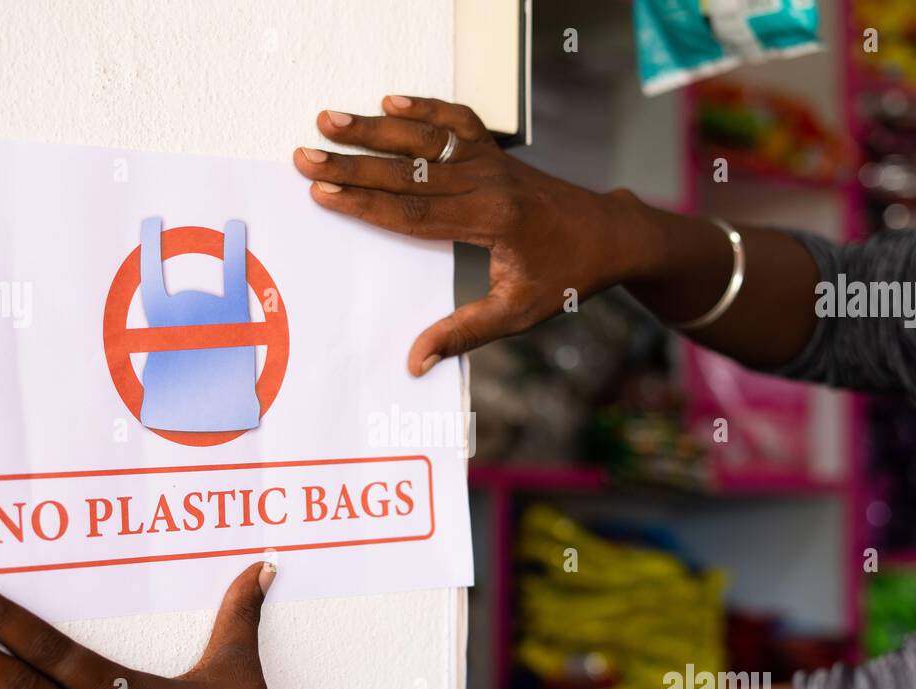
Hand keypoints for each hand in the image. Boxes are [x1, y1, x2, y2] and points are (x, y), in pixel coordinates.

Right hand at [293, 96, 663, 374]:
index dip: (364, 204)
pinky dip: (425, 106)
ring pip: (426, 137)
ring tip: (330, 118)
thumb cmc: (567, 277)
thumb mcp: (519, 313)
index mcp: (491, 221)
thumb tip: (415, 362)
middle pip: (407, 171)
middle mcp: (488, 183)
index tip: (323, 193)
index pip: (413, 213)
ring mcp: (492, 161)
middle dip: (352, 163)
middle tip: (305, 155)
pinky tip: (391, 99)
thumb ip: (464, 333)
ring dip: (375, 126)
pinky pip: (456, 120)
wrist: (611, 235)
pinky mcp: (497, 152)